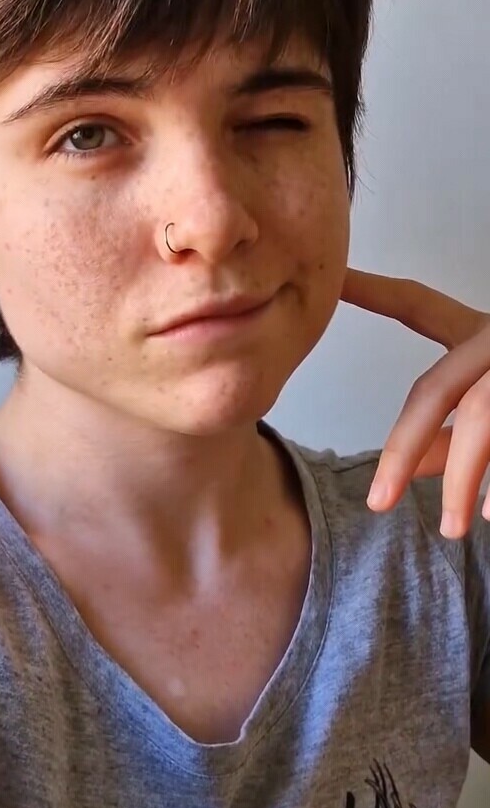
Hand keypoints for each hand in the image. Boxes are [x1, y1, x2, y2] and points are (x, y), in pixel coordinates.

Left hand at [340, 268, 489, 538]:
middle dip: (403, 447)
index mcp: (484, 331)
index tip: (333, 279)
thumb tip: (409, 469)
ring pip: (481, 417)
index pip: (418, 307)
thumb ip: (457, 427)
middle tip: (377, 501)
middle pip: (438, 387)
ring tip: (452, 528)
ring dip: (464, 477)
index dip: (374, 292)